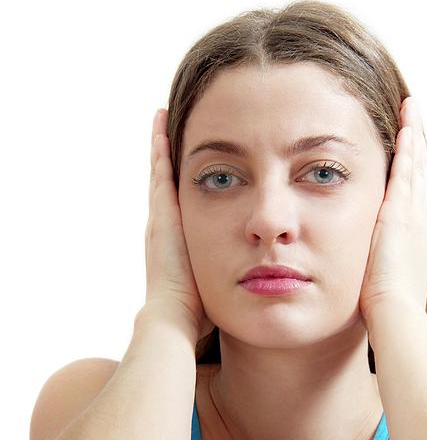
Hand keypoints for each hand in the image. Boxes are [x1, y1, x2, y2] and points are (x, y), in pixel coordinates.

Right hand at [144, 109, 214, 336]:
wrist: (174, 320)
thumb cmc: (198, 316)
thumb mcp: (217, 289)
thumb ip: (229, 280)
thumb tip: (253, 285)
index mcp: (175, 246)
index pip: (176, 208)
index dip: (178, 187)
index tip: (185, 168)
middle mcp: (163, 229)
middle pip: (164, 185)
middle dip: (166, 159)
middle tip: (165, 129)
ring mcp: (161, 220)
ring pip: (160, 174)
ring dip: (161, 146)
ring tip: (161, 119)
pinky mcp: (163, 215)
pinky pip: (161, 174)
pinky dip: (160, 150)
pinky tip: (163, 126)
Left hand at [358, 96, 426, 326]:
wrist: (395, 315)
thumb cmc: (386, 312)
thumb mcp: (383, 287)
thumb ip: (376, 272)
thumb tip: (367, 277)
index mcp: (416, 241)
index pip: (415, 199)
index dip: (415, 174)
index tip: (412, 155)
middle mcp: (420, 222)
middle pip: (421, 175)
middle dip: (418, 147)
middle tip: (416, 119)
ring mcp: (413, 214)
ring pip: (416, 165)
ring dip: (415, 136)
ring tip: (412, 109)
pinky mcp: (400, 211)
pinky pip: (406, 168)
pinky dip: (408, 145)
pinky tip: (405, 123)